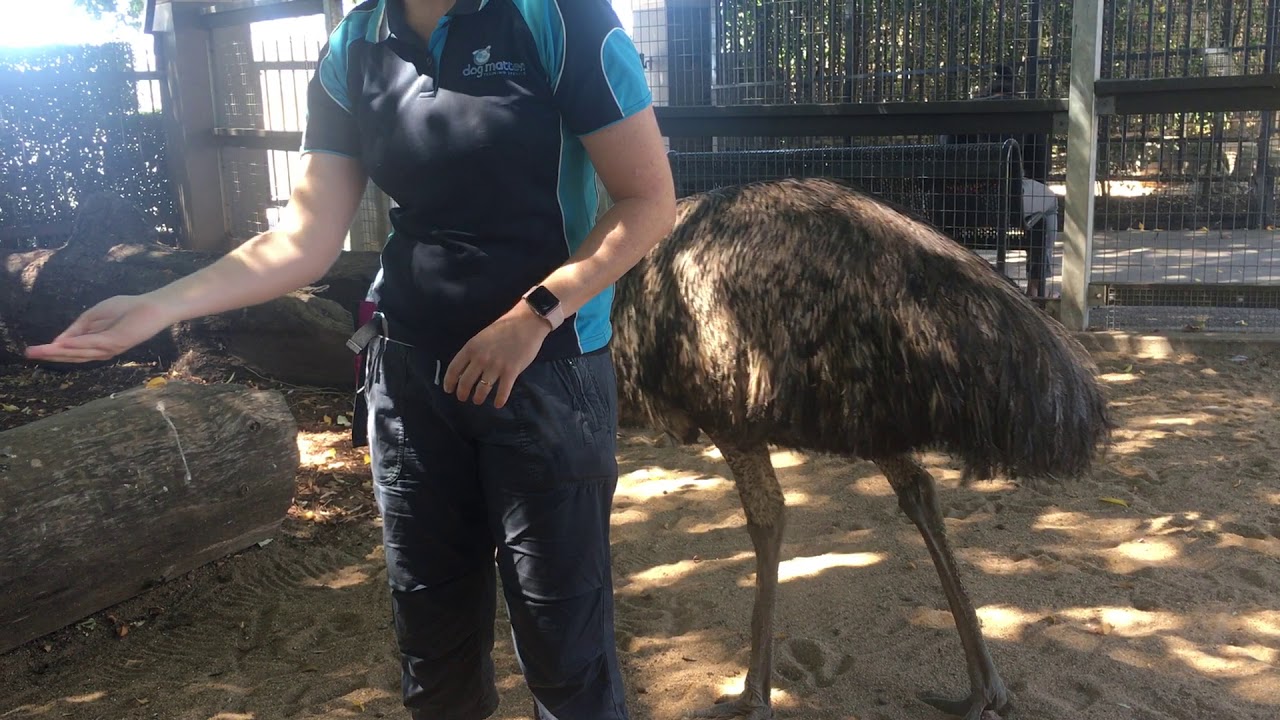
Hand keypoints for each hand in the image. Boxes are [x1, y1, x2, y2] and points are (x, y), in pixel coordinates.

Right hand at [24, 294, 174, 363]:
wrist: (151, 307)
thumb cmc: (125, 309)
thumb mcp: (93, 316)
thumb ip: (77, 329)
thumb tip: (58, 342)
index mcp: (95, 344)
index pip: (71, 350)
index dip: (52, 351)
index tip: (32, 351)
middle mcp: (101, 350)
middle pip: (72, 355)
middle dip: (50, 354)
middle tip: (29, 353)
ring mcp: (109, 348)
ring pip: (80, 352)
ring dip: (59, 352)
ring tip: (40, 351)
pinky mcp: (117, 342)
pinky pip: (93, 344)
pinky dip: (78, 344)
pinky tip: (63, 344)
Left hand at [443, 302, 551, 408]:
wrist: (527, 322)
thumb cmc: (505, 327)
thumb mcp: (482, 336)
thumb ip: (474, 351)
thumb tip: (467, 368)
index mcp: (471, 348)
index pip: (454, 369)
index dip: (449, 382)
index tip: (449, 389)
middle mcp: (481, 358)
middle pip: (466, 382)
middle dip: (462, 393)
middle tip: (463, 398)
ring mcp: (496, 366)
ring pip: (482, 389)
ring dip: (478, 398)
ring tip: (478, 400)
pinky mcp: (511, 371)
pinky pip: (503, 391)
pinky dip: (499, 400)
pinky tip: (498, 404)